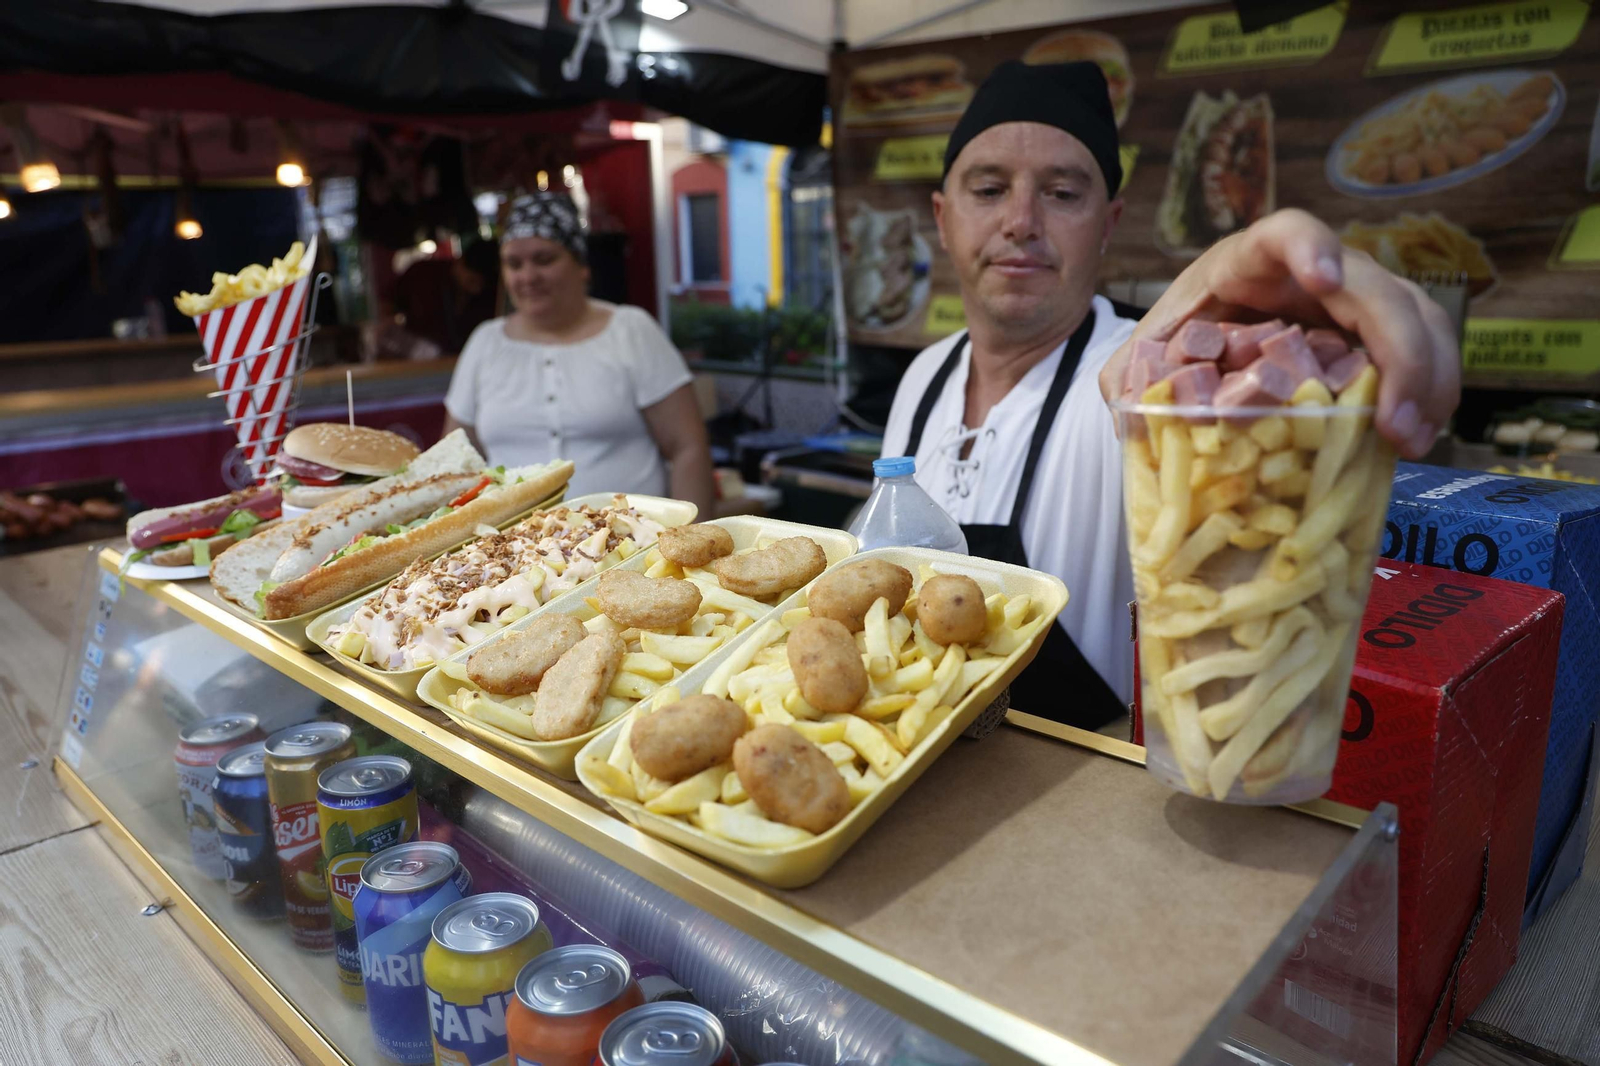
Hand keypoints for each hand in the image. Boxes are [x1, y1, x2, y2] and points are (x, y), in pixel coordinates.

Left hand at [1099, 209, 1459, 458]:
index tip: (1324, 280)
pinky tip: (1415, 438)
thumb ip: (1132, 373)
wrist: (1207, 344)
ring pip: (1417, 317)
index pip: (1290, 231)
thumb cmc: (1183, 338)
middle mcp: (1317, 270)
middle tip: (1391, 419)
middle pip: (1376, 287)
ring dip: (1426, 378)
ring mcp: (1356, 299)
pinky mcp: (1379, 335)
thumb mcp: (1149, 353)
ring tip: (1409, 439)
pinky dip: (1429, 393)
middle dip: (1397, 349)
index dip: (1311, 247)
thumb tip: (1127, 408)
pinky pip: (1425, 351)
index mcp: (1251, 259)